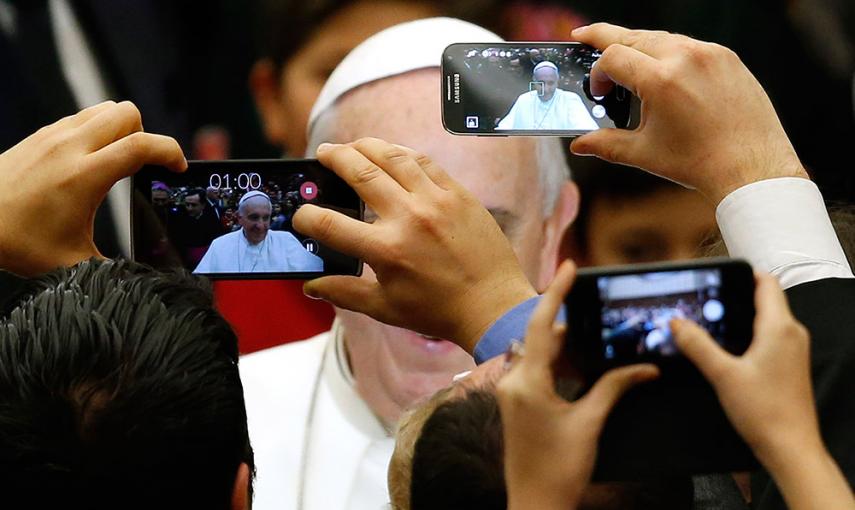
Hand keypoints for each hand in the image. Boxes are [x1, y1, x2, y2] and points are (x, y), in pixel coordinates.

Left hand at [0, 101, 186, 275]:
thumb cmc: (17, 242)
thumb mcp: (73, 263)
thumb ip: (113, 268)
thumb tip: (141, 279)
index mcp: (84, 176)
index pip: (142, 146)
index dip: (170, 152)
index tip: (177, 168)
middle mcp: (70, 148)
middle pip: (127, 113)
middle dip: (145, 136)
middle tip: (143, 166)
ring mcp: (52, 136)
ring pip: (106, 109)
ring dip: (122, 129)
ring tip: (118, 160)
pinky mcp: (40, 135)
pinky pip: (83, 117)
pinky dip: (97, 131)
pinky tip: (91, 161)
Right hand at [292, 137, 535, 353]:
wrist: (493, 305)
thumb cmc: (439, 311)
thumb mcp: (385, 308)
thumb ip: (345, 292)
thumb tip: (311, 285)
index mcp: (386, 250)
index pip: (330, 224)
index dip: (306, 217)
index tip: (301, 214)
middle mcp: (409, 218)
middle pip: (361, 174)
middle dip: (335, 158)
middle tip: (323, 153)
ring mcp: (436, 201)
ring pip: (393, 157)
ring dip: (367, 146)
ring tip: (353, 145)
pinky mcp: (458, 194)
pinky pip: (425, 162)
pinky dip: (403, 153)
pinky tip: (391, 153)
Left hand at [497, 260, 658, 509]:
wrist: (536, 505)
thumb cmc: (560, 469)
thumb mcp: (590, 422)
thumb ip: (614, 387)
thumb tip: (644, 368)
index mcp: (527, 382)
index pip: (542, 325)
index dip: (557, 292)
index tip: (570, 267)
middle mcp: (513, 381)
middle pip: (543, 338)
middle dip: (573, 326)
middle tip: (602, 315)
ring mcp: (512, 393)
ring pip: (541, 355)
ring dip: (567, 347)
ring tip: (600, 342)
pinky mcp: (516, 404)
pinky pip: (537, 371)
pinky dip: (559, 364)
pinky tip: (583, 368)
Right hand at [570, 23, 807, 203]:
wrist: (751, 167)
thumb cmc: (700, 162)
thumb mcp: (644, 153)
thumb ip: (605, 144)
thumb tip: (580, 144)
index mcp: (661, 80)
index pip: (612, 57)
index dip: (597, 72)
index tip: (597, 90)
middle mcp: (685, 58)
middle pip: (633, 36)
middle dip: (604, 36)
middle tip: (584, 36)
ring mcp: (710, 54)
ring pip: (661, 37)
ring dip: (637, 45)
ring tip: (624, 57)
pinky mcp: (727, 57)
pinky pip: (689, 45)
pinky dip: (668, 52)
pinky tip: (661, 70)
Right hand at [672, 274, 854, 509]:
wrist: (790, 448)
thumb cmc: (765, 413)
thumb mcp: (722, 375)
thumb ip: (697, 345)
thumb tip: (677, 323)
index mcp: (780, 328)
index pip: (766, 282)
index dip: (743, 273)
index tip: (718, 275)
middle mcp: (791, 334)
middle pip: (765, 299)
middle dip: (735, 295)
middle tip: (705, 299)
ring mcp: (792, 350)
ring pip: (766, 319)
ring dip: (740, 316)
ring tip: (710, 322)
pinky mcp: (788, 365)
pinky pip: (769, 337)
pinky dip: (748, 334)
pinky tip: (725, 350)